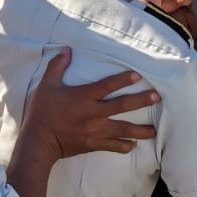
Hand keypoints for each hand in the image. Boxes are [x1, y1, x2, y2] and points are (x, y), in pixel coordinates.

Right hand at [28, 48, 157, 157]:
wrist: (39, 141)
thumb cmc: (42, 112)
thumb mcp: (46, 86)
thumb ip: (57, 67)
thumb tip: (67, 50)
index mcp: (84, 97)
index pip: (107, 85)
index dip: (123, 79)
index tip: (138, 76)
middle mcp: (94, 113)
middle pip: (122, 106)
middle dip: (141, 101)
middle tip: (157, 97)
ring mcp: (95, 130)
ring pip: (123, 129)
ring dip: (139, 130)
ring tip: (154, 131)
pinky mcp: (93, 144)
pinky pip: (113, 146)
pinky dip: (123, 146)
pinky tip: (132, 146)